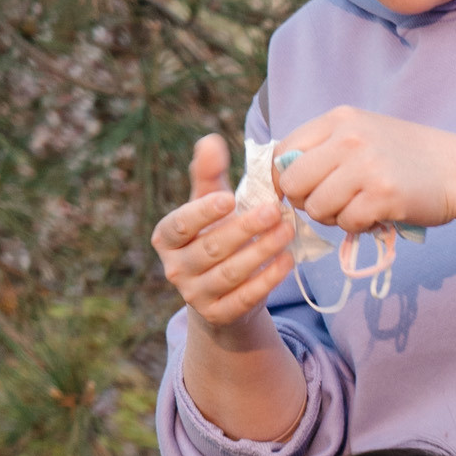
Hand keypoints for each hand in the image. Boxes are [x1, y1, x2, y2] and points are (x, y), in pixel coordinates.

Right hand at [152, 132, 296, 336]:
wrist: (222, 291)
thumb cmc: (215, 235)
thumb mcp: (210, 204)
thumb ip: (209, 175)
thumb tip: (210, 140)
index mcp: (167, 238)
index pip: (179, 225)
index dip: (201, 213)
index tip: (228, 199)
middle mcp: (175, 268)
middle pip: (210, 249)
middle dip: (244, 229)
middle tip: (275, 211)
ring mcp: (194, 295)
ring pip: (230, 273)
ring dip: (261, 252)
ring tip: (288, 232)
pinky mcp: (218, 315)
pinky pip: (244, 298)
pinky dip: (268, 280)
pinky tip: (287, 261)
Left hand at [273, 106, 455, 237]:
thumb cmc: (404, 157)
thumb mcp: (361, 135)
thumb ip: (323, 150)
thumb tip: (281, 180)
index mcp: (339, 119)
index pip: (283, 153)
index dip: (283, 181)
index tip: (298, 194)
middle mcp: (349, 138)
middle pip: (294, 184)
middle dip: (307, 202)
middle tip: (333, 204)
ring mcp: (366, 166)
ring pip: (317, 208)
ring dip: (334, 217)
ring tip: (358, 207)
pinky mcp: (383, 195)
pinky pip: (346, 223)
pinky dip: (358, 226)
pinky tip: (376, 214)